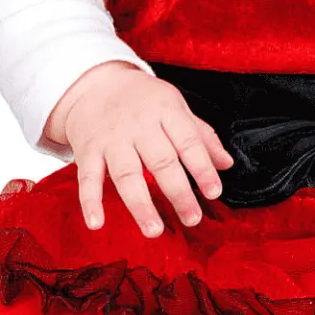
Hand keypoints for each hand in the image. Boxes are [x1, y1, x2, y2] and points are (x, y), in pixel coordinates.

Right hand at [45, 62, 234, 236]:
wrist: (96, 84)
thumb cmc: (143, 100)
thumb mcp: (175, 107)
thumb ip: (201, 136)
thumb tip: (227, 164)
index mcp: (166, 111)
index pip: (188, 142)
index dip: (202, 168)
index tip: (214, 192)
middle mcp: (139, 125)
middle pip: (161, 161)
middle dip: (178, 193)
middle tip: (192, 219)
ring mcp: (111, 138)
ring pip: (127, 174)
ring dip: (140, 204)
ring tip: (153, 230)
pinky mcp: (88, 150)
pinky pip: (88, 178)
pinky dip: (90, 202)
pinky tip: (96, 223)